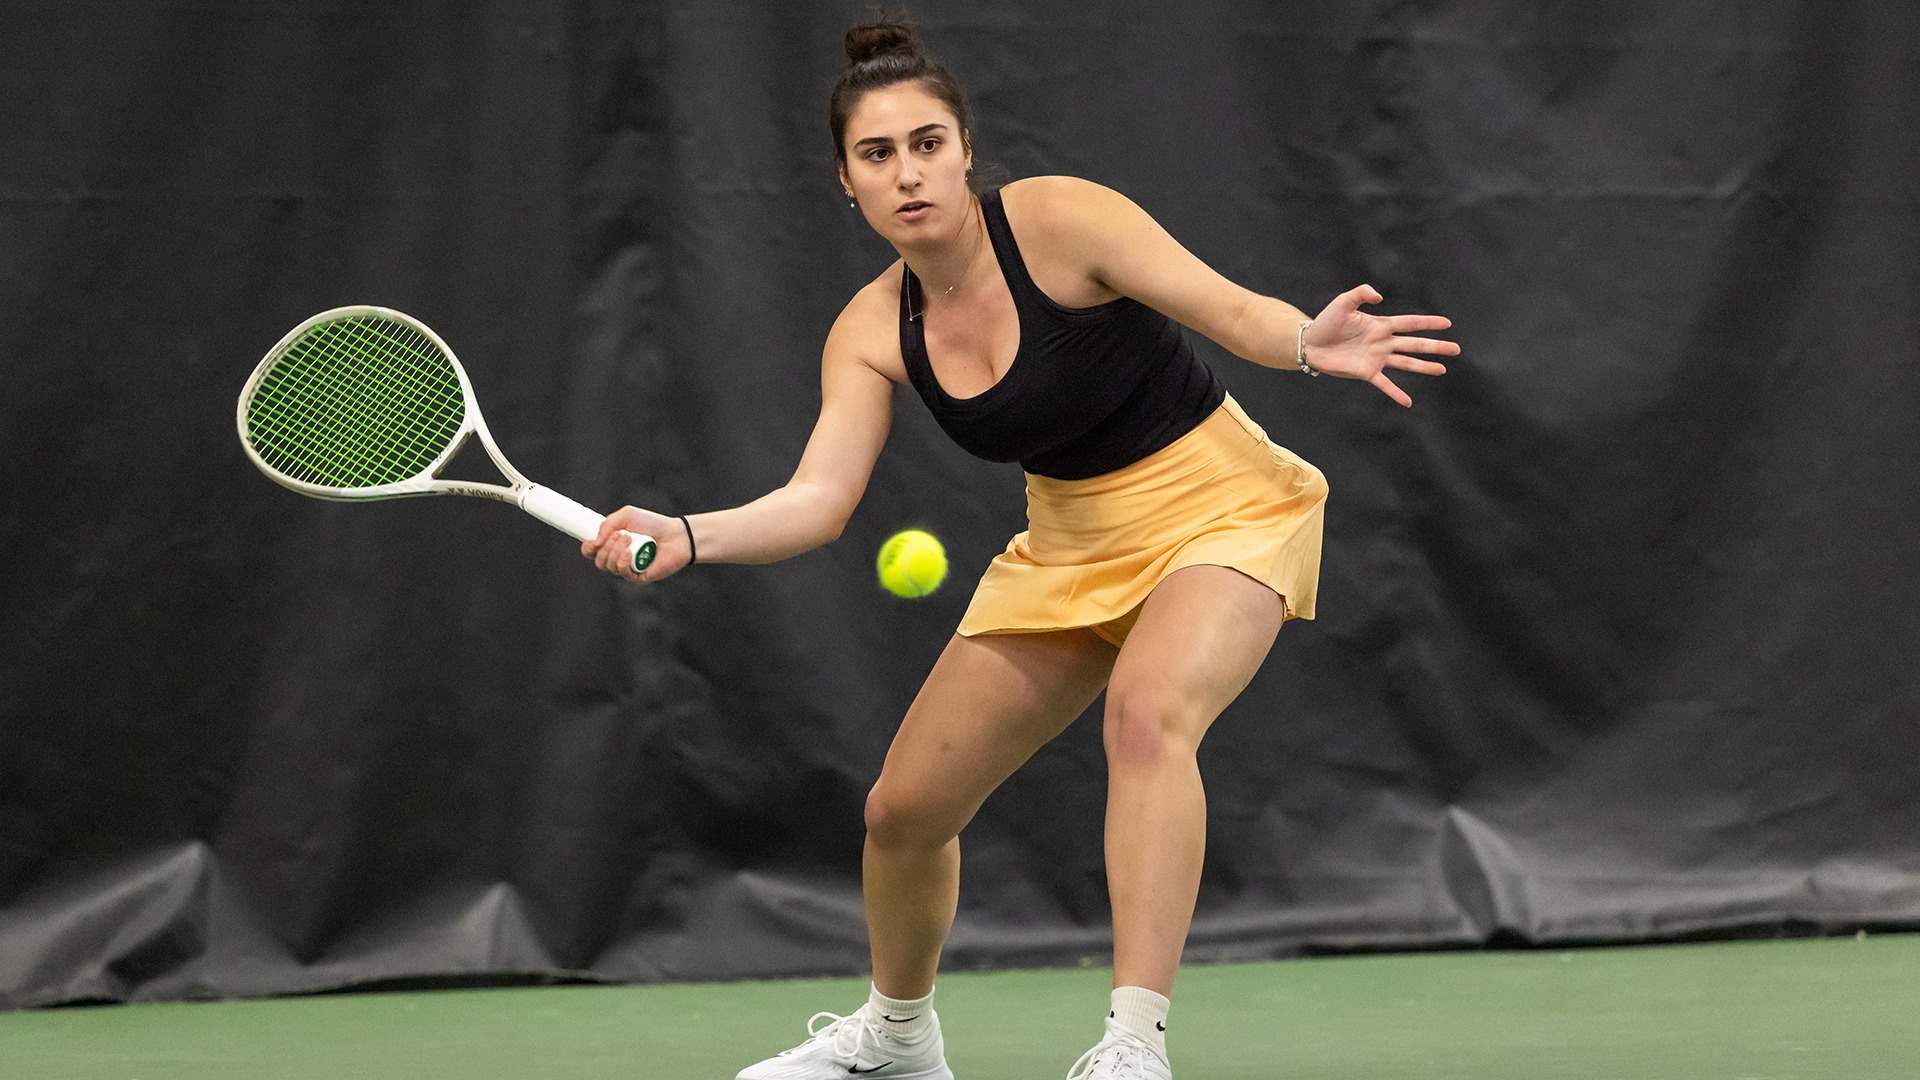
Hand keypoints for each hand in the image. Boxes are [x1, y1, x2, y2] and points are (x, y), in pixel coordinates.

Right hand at [584, 505, 690, 583]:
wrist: (675, 534)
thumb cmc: (652, 524)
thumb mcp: (626, 516)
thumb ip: (606, 525)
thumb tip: (593, 543)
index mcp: (612, 544)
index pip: (591, 553)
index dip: (587, 549)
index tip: (592, 542)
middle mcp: (617, 558)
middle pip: (598, 561)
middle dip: (606, 546)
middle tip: (622, 535)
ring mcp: (627, 569)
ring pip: (608, 566)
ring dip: (615, 551)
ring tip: (629, 539)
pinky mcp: (638, 577)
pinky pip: (622, 573)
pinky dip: (622, 561)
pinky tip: (629, 552)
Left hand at [1302, 284, 1457, 406]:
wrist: (1310, 343)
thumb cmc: (1326, 322)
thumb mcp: (1343, 302)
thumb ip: (1361, 293)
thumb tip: (1380, 297)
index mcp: (1380, 325)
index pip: (1410, 323)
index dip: (1429, 323)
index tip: (1447, 323)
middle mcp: (1383, 342)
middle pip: (1415, 344)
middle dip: (1436, 346)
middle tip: (1456, 349)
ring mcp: (1376, 358)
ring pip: (1406, 363)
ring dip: (1424, 367)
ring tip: (1442, 370)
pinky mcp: (1366, 372)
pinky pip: (1384, 384)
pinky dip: (1395, 393)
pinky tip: (1408, 402)